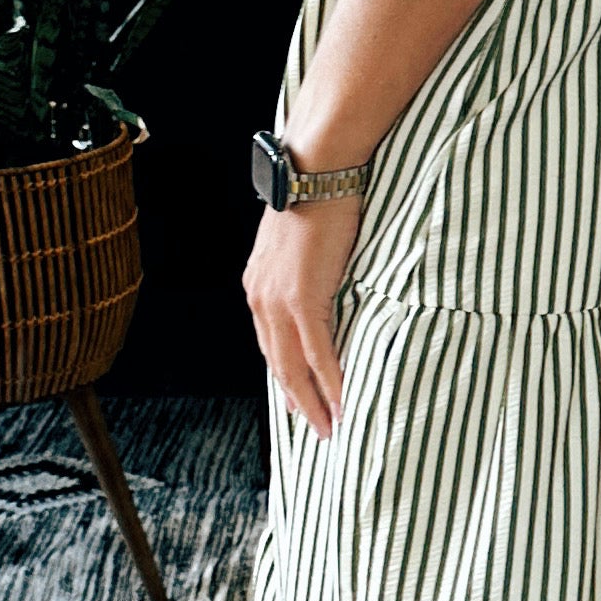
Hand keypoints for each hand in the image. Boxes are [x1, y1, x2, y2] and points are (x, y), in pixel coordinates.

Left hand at [245, 189, 362, 443]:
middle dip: (297, 401)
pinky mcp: (302, 299)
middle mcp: (260, 298)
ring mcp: (278, 301)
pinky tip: (342, 401)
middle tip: (317, 429)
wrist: (316, 170)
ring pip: (294, 366)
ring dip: (313, 401)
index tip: (298, 403)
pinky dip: (330, 381)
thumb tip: (322, 285)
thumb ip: (305, 271)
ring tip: (332, 427)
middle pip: (278, 364)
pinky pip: (317, 352)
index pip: (271, 344)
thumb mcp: (301, 242)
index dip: (286, 377)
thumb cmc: (317, 196)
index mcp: (258, 286)